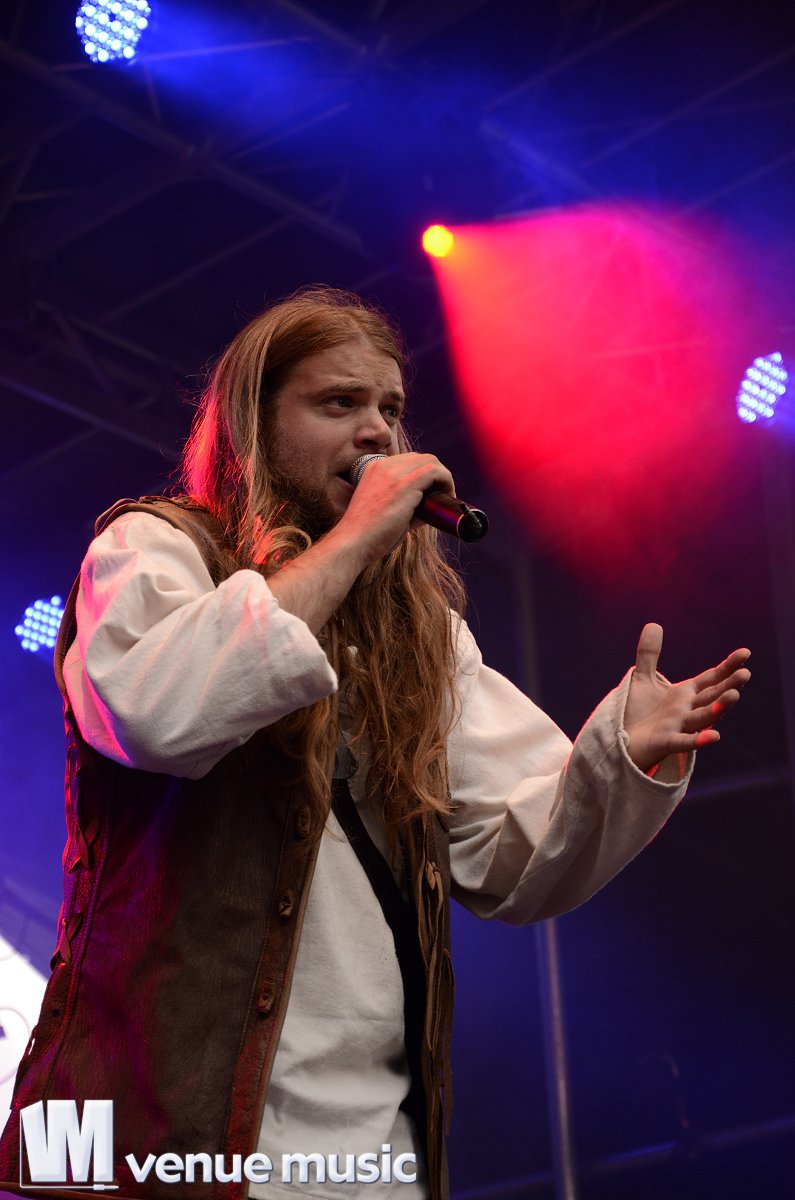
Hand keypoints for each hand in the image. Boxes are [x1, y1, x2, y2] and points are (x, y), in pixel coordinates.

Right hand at [335, 452, 454, 562]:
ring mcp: (394, 473)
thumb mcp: (383, 510)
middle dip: (436, 473)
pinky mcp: (405, 485)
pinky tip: (448, 495)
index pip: (407, 461)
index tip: (431, 491)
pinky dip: (446, 480)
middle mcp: (383, 466)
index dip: (424, 473)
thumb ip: (405, 504)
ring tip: (447, 495)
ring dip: (444, 476)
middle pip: (421, 457)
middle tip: (442, 494)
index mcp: (374, 469)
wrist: (353, 542)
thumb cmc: (367, 534)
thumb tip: (429, 508)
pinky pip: (434, 471)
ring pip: (430, 461)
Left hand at [624, 623, 750, 772]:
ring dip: (719, 708)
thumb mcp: (642, 679)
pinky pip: (684, 742)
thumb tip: (653, 624)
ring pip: (703, 717)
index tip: (745, 652)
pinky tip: (715, 736)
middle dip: (728, 686)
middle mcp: (687, 710)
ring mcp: (679, 727)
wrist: (622, 742)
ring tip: (734, 696)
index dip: (728, 666)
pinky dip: (699, 740)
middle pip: (712, 697)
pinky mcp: (666, 743)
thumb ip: (649, 654)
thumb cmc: (637, 714)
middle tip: (745, 674)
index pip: (712, 678)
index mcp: (685, 694)